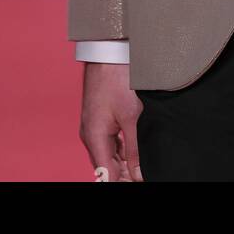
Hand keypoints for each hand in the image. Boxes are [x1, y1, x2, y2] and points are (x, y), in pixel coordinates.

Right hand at [79, 62, 144, 180]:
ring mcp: (95, 126)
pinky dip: (123, 149)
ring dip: (124, 162)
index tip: (138, 181)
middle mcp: (91, 135)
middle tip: (143, 174)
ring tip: (142, 166)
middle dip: (124, 174)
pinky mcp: (101, 118)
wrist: (109, 51)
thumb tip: (137, 174)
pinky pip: (111, 142)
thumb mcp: (132, 116)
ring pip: (110, 154)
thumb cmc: (117, 78)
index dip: (123, 181)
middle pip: (107, 166)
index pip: (106, 175)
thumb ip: (135, 149)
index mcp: (94, 138)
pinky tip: (136, 151)